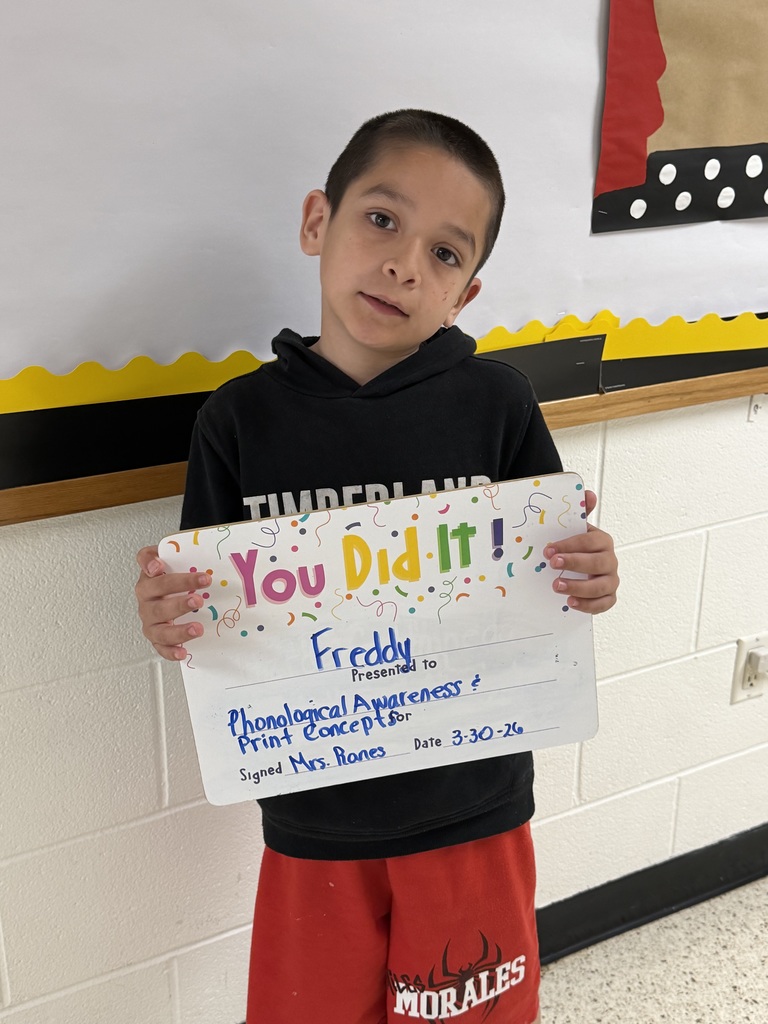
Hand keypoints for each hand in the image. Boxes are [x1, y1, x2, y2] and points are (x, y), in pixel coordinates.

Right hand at [135, 545, 211, 659]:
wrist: (170, 587)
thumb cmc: (170, 575)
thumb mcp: (168, 557)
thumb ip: (163, 553)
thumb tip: (157, 561)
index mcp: (148, 581)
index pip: (151, 574)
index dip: (154, 570)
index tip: (160, 567)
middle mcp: (146, 603)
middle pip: (158, 605)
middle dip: (179, 604)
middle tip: (198, 600)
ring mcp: (151, 622)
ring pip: (160, 630)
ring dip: (178, 631)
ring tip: (197, 628)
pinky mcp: (158, 638)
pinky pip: (161, 648)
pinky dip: (171, 652)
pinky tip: (183, 651)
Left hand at [543, 490, 618, 613]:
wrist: (580, 567)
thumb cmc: (576, 547)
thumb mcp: (575, 529)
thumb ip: (580, 512)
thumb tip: (588, 494)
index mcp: (602, 541)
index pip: (589, 541)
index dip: (570, 545)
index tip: (549, 550)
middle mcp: (610, 560)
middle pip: (597, 563)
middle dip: (574, 563)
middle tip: (552, 564)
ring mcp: (611, 579)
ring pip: (601, 586)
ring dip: (579, 587)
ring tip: (556, 586)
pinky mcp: (608, 596)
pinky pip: (605, 603)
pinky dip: (589, 605)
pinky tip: (571, 602)